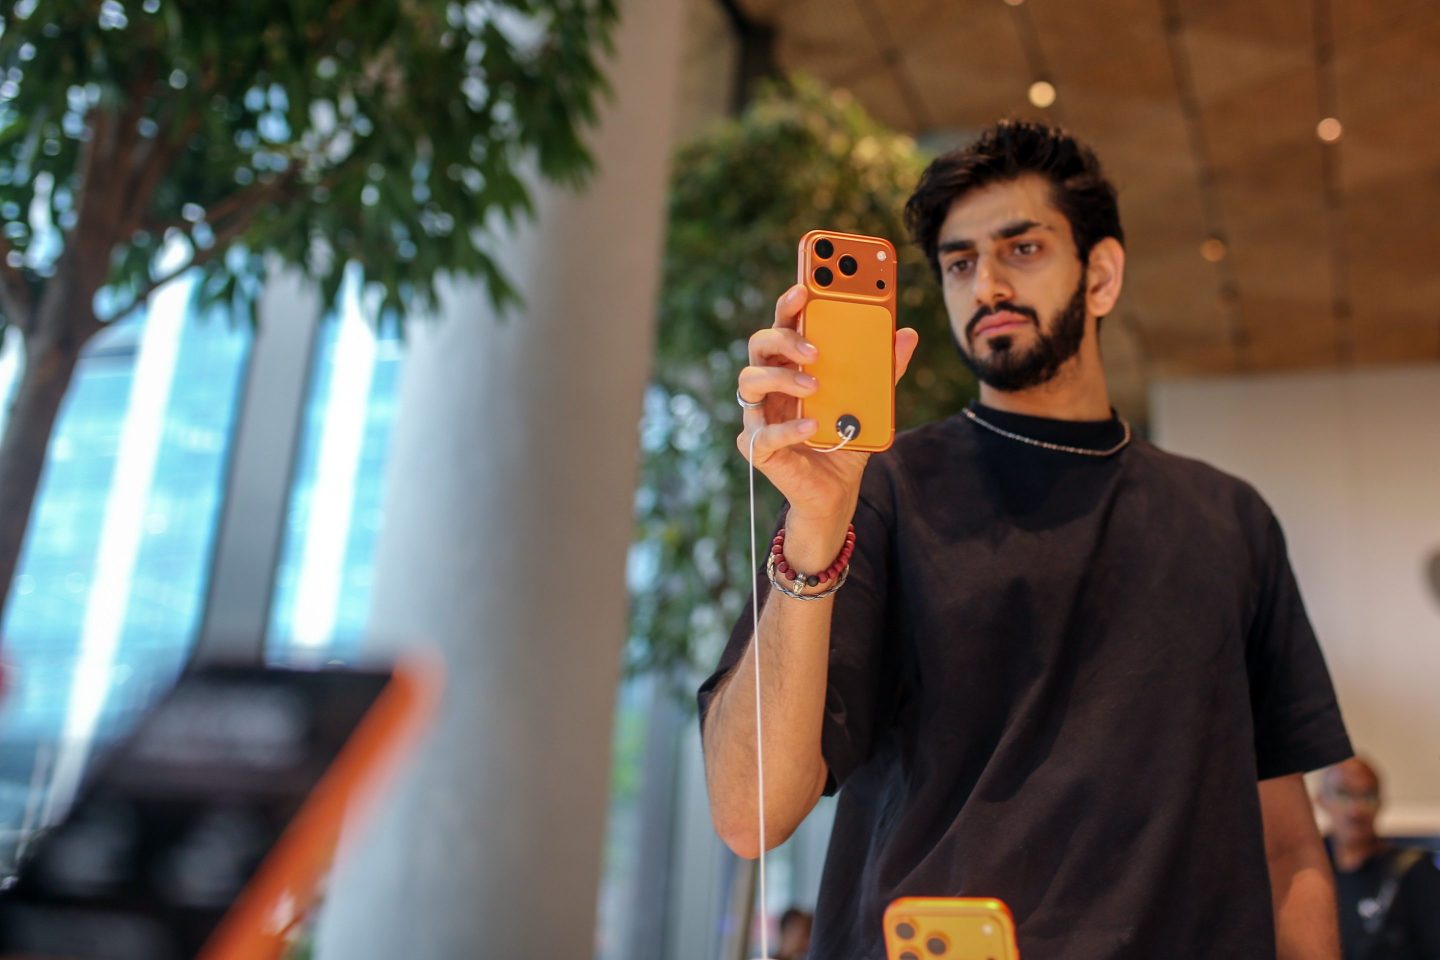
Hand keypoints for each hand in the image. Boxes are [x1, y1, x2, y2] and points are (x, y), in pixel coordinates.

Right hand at [736, 283, 918, 526]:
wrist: (836, 490)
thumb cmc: (843, 438)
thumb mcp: (871, 402)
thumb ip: (885, 369)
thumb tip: (907, 334)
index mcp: (792, 364)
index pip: (784, 324)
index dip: (790, 303)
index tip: (806, 287)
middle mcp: (770, 384)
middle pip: (760, 344)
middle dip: (784, 338)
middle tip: (815, 348)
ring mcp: (759, 414)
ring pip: (750, 381)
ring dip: (781, 378)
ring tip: (813, 385)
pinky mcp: (758, 447)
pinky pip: (762, 434)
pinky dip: (787, 429)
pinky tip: (811, 427)